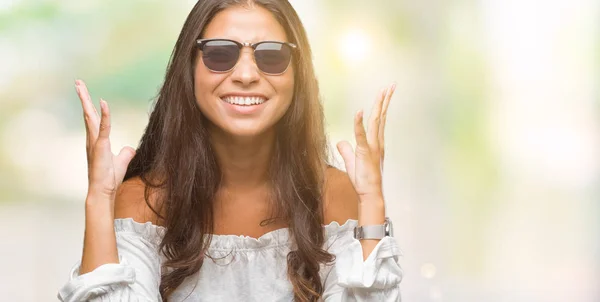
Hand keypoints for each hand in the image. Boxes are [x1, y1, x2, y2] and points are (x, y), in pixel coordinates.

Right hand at [76, 80, 135, 199]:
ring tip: (80, 86)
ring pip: (90, 117)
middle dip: (83, 97)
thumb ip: (126, 153)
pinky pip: (104, 127)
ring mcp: (95, 143)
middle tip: (78, 82)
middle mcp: (92, 139)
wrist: (103, 192)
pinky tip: (104, 103)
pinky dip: (105, 115)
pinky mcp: (100, 147)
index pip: (93, 119)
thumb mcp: (121, 162)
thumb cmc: (109, 178)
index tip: (86, 92)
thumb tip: (130, 148)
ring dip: (86, 101)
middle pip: (87, 114)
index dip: (90, 105)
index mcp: (97, 141)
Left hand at [337, 83, 395, 202]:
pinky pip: (361, 136)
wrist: (370, 194)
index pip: (379, 120)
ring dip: (379, 106)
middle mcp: (377, 142)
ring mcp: (372, 147)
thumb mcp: (351, 162)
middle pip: (381, 117)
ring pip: (375, 122)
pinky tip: (359, 112)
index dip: (383, 105)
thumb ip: (346, 150)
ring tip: (382, 92)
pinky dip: (359, 124)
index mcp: (375, 143)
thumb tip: (340, 142)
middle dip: (385, 100)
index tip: (386, 92)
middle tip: (391, 85)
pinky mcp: (365, 153)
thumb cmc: (363, 180)